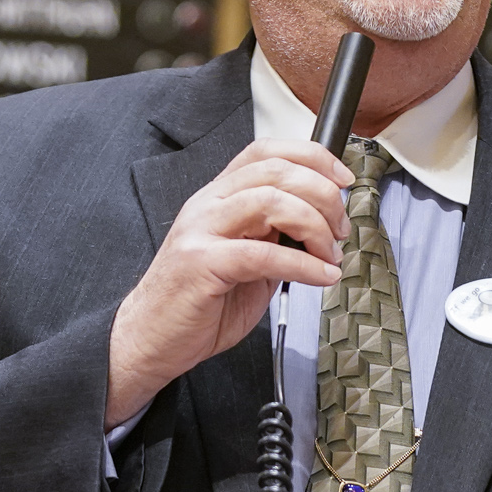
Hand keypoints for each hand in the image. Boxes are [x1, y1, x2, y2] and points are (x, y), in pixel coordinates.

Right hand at [105, 140, 351, 427]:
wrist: (149, 340)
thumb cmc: (197, 304)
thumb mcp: (247, 261)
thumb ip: (276, 236)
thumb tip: (321, 225)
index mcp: (218, 197)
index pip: (266, 151)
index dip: (312, 157)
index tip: (343, 179)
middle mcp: (208, 204)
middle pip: (276, 171)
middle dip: (323, 195)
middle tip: (340, 229)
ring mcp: (201, 231)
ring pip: (271, 201)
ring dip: (315, 226)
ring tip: (329, 254)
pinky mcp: (202, 264)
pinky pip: (264, 253)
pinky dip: (303, 264)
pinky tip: (319, 277)